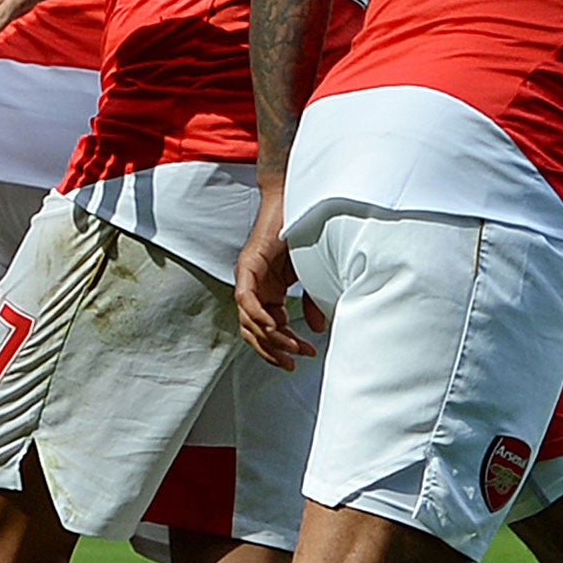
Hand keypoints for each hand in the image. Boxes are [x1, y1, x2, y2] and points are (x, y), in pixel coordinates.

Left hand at [235, 203, 322, 370]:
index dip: (282, 346)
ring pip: (247, 320)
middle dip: (273, 350)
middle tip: (291, 363)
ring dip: (269, 338)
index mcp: (268, 291)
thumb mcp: (312, 276)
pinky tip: (274, 325)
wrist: (295, 200)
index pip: (266, 329)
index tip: (301, 355)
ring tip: (291, 346)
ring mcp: (249, 277)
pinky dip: (258, 315)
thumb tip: (317, 328)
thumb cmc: (303, 233)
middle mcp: (254, 287)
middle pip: (253, 330)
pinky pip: (246, 298)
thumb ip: (312, 302)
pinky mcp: (248, 264)